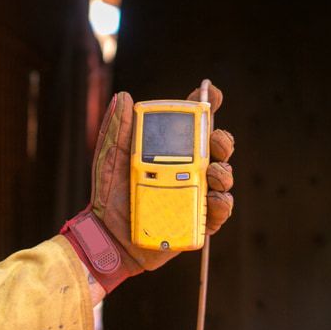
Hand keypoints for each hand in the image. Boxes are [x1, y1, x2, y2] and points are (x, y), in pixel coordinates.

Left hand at [61, 83, 235, 297]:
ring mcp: (196, 194)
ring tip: (211, 173)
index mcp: (170, 150)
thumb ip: (118, 129)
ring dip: (223, 172)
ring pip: (223, 177)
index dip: (207, 105)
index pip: (194, 124)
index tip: (213, 93)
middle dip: (222, 140)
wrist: (107, 235)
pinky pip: (219, 211)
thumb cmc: (109, 194)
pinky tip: (213, 199)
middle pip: (216, 149)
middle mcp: (188, 168)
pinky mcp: (199, 221)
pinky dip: (221, 203)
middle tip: (215, 140)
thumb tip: (124, 97)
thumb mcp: (111, 158)